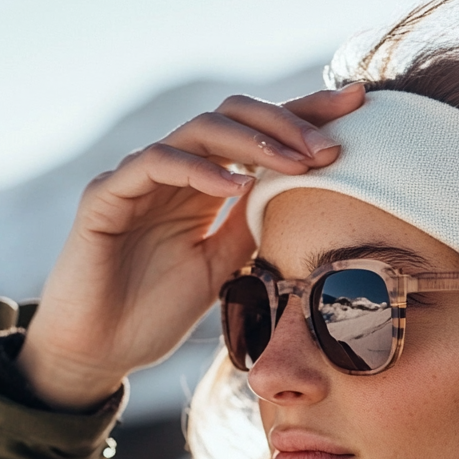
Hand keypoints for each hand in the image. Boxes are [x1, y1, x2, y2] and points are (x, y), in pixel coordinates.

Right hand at [16, 84, 365, 409]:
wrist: (98, 351)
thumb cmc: (156, 311)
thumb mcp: (222, 268)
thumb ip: (250, 230)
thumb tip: (303, 202)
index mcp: (205, 186)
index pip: (259, 136)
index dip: (306, 116)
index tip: (359, 107)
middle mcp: (175, 172)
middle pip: (235, 117)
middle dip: (289, 122)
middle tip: (331, 146)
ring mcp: (139, 179)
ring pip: (201, 130)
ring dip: (255, 142)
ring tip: (298, 163)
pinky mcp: (106, 196)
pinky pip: (156, 164)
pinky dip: (200, 171)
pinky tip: (238, 187)